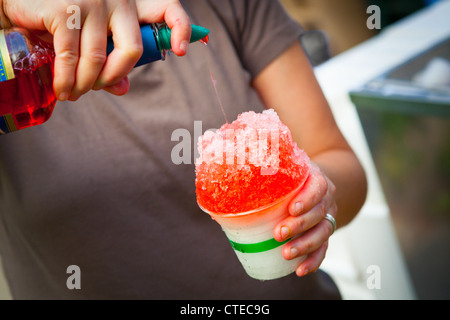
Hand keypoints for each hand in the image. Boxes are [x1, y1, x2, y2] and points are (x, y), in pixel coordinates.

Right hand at [1, 0, 190, 99]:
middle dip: (115, 77)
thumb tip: (123, 88)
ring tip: (74, 94)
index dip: (181, 28)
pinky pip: (71, 57)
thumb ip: (110, 59)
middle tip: (97, 87)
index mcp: (130, 3)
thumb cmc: (59, 16)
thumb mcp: (91, 36)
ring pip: (99, 59)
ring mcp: (92, 3)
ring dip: (86, 85)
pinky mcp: (65, 9)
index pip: (167, 7)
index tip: (182, 51)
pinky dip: (67, 80)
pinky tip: (63, 89)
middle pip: (132, 50)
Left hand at [273, 163, 336, 276]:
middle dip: (300, 225)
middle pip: (318, 213)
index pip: (318, 187)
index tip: (291, 209)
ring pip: (323, 232)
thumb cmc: (290, 177)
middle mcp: (325, 199)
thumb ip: (263, 174)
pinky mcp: (324, 233)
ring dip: (305, 245)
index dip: (307, 199)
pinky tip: (300, 270)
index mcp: (315, 179)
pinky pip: (323, 249)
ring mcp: (327, 217)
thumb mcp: (282, 169)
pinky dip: (313, 261)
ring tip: (287, 254)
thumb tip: (226, 185)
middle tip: (279, 234)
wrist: (316, 184)